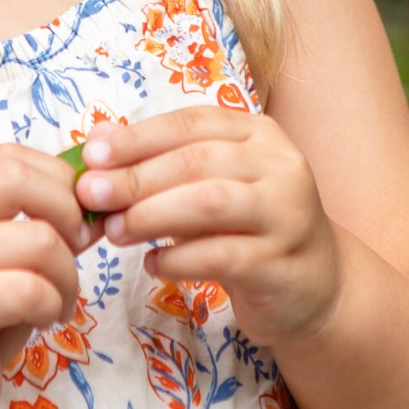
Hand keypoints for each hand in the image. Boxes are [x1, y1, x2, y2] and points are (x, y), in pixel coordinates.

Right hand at [0, 144, 91, 408]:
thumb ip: (34, 224)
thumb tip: (98, 205)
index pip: (12, 157)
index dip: (60, 180)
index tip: (76, 219)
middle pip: (21, 180)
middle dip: (68, 213)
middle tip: (76, 250)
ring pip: (39, 240)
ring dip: (67, 275)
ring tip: (58, 301)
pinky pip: (30, 290)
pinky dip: (53, 305)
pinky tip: (45, 320)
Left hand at [75, 108, 343, 348]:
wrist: (317, 285)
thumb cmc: (249, 228)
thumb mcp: (210, 186)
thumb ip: (162, 164)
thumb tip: (96, 141)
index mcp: (259, 134)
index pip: (192, 123)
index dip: (138, 136)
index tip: (91, 153)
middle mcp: (280, 165)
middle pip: (199, 160)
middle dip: (137, 176)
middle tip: (91, 195)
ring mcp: (288, 214)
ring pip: (212, 202)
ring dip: (153, 214)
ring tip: (114, 231)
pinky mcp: (284, 264)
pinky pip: (223, 256)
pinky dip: (179, 259)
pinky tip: (152, 265)